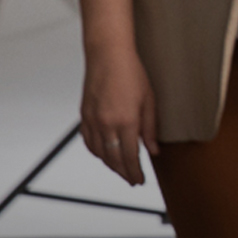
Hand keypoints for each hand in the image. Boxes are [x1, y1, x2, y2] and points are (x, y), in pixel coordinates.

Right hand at [79, 42, 158, 186]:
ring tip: (121, 170)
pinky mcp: (84, 117)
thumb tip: (153, 150)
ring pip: (100, 154)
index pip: (130, 157)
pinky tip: (105, 154)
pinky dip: (97, 153)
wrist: (108, 56)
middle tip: (132, 180)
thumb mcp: (149, 100)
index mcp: (126, 121)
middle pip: (114, 159)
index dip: (135, 172)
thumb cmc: (132, 73)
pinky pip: (89, 142)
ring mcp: (92, 121)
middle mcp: (106, 125)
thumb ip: (150, 128)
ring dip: (110, 165)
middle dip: (123, 172)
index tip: (140, 180)